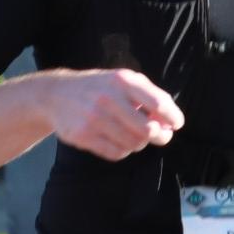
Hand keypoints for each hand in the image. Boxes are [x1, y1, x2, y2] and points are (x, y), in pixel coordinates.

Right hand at [44, 66, 183, 158]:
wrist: (56, 94)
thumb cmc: (99, 88)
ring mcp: (93, 118)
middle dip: (159, 136)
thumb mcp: (123, 80)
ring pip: (133, 144)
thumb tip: (172, 123)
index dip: (173, 117)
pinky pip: (116, 153)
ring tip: (134, 135)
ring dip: (139, 143)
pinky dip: (123, 151)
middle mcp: (108, 98)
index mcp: (122, 80)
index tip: (177, 124)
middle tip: (160, 136)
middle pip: (148, 130)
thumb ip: (149, 96)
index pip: (158, 103)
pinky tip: (118, 141)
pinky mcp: (82, 136)